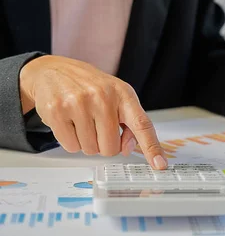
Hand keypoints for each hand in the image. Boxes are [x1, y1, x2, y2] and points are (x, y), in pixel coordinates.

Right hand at [19, 55, 166, 168]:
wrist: (54, 71)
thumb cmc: (91, 87)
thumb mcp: (117, 97)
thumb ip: (130, 123)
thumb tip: (127, 148)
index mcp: (123, 94)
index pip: (142, 124)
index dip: (152, 147)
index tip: (160, 164)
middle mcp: (103, 97)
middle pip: (111, 147)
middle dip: (104, 144)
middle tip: (96, 126)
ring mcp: (79, 103)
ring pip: (90, 149)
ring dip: (86, 142)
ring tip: (81, 121)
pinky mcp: (57, 110)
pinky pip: (71, 146)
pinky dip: (71, 141)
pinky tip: (69, 122)